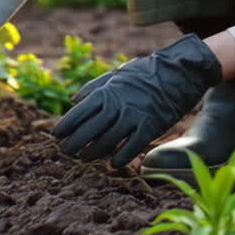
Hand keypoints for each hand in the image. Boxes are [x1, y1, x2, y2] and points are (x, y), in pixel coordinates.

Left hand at [52, 34, 222, 167]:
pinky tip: (112, 163)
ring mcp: (134, 117)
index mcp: (107, 91)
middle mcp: (118, 105)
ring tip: (84, 158)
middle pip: (89, 131)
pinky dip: (120, 157)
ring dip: (93, 153)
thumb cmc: (145, 73)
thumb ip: (94, 87)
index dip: (65, 126)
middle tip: (66, 151)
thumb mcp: (117, 73)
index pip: (78, 113)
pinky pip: (131, 148)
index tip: (56, 135)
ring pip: (107, 142)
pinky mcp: (150, 127)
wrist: (179, 71)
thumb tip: (73, 100)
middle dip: (74, 143)